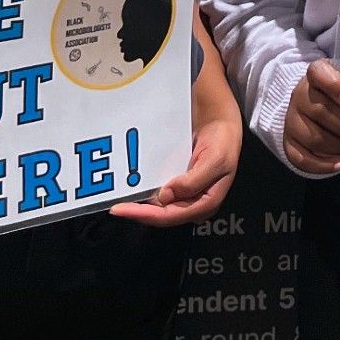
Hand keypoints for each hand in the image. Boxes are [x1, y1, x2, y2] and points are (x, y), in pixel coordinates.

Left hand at [110, 115, 241, 224]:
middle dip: (139, 212)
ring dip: (139, 204)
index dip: (145, 215)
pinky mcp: (177, 185)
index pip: (170, 216)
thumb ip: (193, 181)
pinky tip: (132, 187)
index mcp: (204, 203)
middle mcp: (192, 203)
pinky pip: (158, 192)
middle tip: (117, 206)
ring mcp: (184, 194)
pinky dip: (144, 191)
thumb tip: (165, 196)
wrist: (221, 123)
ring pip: (157, 206)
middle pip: (161, 215)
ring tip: (119, 199)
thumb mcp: (215, 160)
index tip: (122, 210)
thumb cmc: (223, 142)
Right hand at [284, 57, 339, 174]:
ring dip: (338, 147)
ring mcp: (291, 119)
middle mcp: (299, 95)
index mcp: (317, 75)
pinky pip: (301, 159)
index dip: (332, 84)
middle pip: (319, 112)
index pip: (318, 72)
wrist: (331, 112)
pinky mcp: (289, 142)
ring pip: (312, 138)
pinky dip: (323, 165)